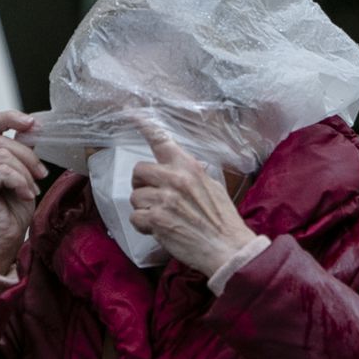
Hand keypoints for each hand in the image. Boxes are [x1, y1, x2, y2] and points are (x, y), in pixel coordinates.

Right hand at [0, 110, 47, 273]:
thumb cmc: (11, 212)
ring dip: (24, 173)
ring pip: (3, 155)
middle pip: (2, 140)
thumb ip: (21, 154)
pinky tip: (22, 195)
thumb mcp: (21, 175)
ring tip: (29, 191)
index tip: (33, 123)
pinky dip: (19, 182)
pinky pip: (2, 171)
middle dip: (28, 157)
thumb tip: (33, 130)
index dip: (11, 118)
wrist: (3, 241)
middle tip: (41, 176)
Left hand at [128, 124, 255, 276]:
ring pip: (136, 197)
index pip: (162, 140)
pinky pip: (136, 217)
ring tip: (163, 218)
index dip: (143, 124)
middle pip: (139, 170)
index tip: (129, 110)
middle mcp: (175, 179)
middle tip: (155, 198)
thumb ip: (194, 174)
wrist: (228, 249)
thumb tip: (187, 165)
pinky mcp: (157, 220)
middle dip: (142, 185)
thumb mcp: (213, 187)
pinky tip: (159, 230)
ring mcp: (165, 199)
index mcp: (189, 167)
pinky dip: (144, 226)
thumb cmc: (222, 220)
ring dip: (145, 210)